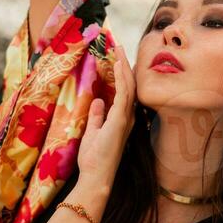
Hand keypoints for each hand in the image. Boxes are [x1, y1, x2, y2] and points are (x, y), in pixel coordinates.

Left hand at [77, 44, 135, 190]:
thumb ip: (97, 117)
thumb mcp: (93, 133)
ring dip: (124, 66)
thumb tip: (98, 102)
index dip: (123, 74)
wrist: (96, 176)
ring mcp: (125, 118)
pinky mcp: (119, 120)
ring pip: (129, 86)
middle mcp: (127, 117)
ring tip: (119, 49)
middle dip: (125, 65)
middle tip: (120, 46)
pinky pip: (123, 94)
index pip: (124, 92)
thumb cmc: (94, 159)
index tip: (118, 58)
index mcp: (121, 120)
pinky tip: (118, 65)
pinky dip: (122, 78)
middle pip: (130, 85)